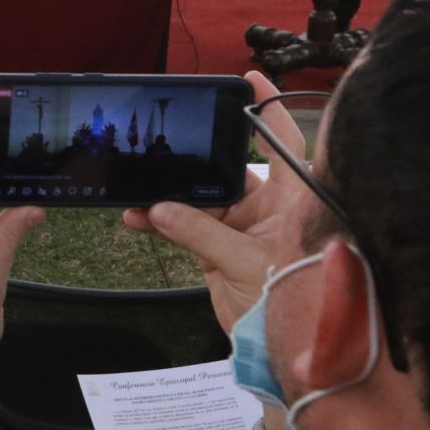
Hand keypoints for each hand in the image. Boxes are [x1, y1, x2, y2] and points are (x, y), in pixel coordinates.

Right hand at [122, 71, 307, 332]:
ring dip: (167, 197)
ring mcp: (243, 229)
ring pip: (200, 199)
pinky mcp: (219, 251)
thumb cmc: (287, 304)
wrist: (284, 352)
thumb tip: (158, 209)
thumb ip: (200, 233)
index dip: (267, 108)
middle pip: (229, 168)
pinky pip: (184, 226)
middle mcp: (270, 208)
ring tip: (138, 193)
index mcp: (293, 200)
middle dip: (195, 159)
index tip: (249, 77)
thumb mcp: (244, 264)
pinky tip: (136, 218)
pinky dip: (159, 222)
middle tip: (165, 145)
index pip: (284, 141)